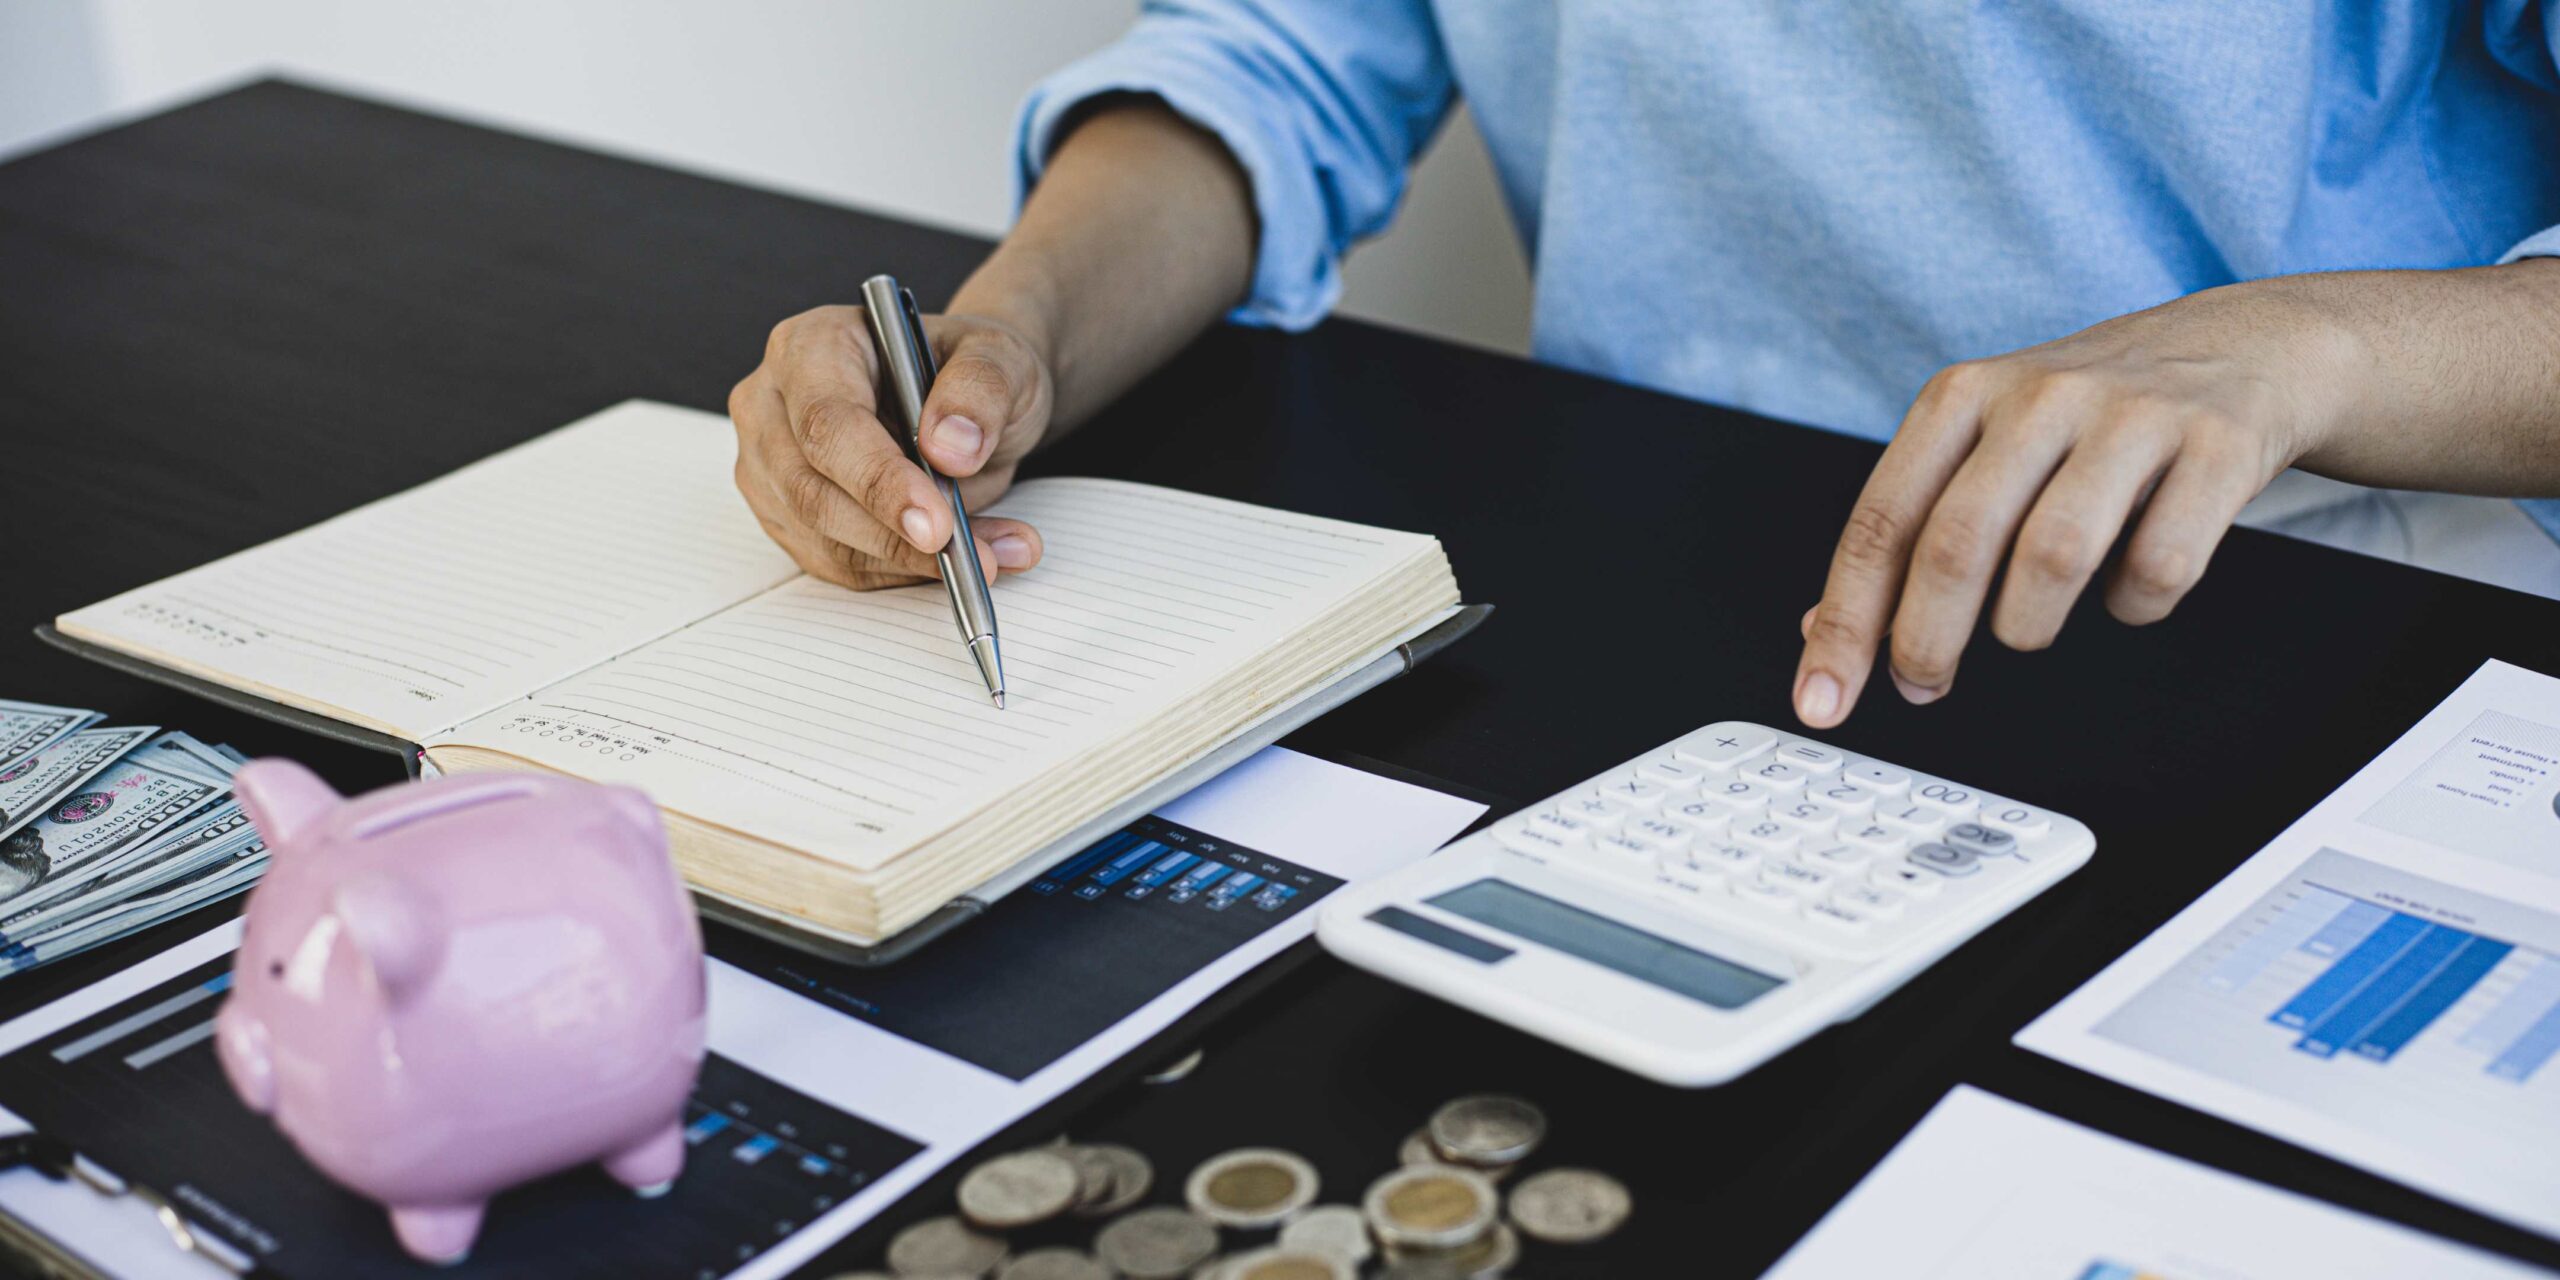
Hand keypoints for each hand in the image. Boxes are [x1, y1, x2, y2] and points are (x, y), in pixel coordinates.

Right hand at [730, 305, 1050, 588]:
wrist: (966, 402)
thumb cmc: (969, 369)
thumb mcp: (999, 357)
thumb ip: (980, 390)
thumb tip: (950, 448)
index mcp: (811, 346)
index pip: (826, 423)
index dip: (878, 480)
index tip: (937, 525)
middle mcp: (773, 404)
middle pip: (811, 492)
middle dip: (895, 536)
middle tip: (974, 557)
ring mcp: (770, 465)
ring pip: (824, 540)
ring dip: (912, 561)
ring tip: (992, 555)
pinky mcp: (787, 517)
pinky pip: (840, 564)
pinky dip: (904, 573)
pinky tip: (962, 560)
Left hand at [1791, 279, 2368, 726]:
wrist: (2248, 345)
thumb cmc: (2094, 414)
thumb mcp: (1987, 444)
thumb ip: (1911, 529)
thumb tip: (1827, 630)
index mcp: (1962, 396)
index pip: (1881, 521)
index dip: (1846, 622)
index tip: (1823, 697)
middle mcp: (2040, 396)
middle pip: (1957, 544)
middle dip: (1926, 640)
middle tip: (1922, 685)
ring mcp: (2131, 416)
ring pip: (2052, 558)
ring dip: (2027, 626)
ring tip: (2028, 628)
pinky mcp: (2217, 446)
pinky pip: (2158, 566)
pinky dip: (2133, 605)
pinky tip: (2126, 587)